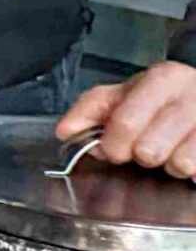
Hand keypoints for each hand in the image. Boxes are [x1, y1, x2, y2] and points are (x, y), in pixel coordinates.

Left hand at [57, 59, 195, 179]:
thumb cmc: (164, 95)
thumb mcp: (126, 92)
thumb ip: (91, 109)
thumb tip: (66, 131)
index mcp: (163, 79)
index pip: (125, 123)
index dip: (113, 145)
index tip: (114, 147)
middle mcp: (192, 96)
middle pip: (149, 149)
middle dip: (140, 155)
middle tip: (145, 146)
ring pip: (179, 164)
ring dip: (170, 164)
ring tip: (171, 148)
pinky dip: (192, 172)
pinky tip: (190, 154)